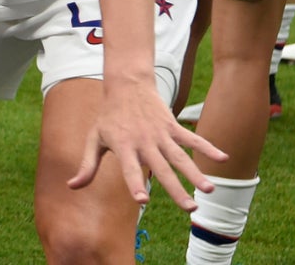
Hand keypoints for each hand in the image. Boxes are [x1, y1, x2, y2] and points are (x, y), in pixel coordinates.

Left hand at [68, 77, 227, 210]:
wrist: (126, 85)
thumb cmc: (108, 117)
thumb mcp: (93, 139)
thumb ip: (87, 166)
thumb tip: (71, 187)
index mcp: (123, 146)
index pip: (128, 169)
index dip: (135, 184)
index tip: (143, 200)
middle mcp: (143, 142)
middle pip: (162, 168)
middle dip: (176, 189)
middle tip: (190, 209)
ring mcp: (160, 133)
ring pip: (180, 157)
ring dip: (196, 173)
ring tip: (209, 190)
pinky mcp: (172, 125)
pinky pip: (192, 138)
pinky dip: (208, 147)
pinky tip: (223, 158)